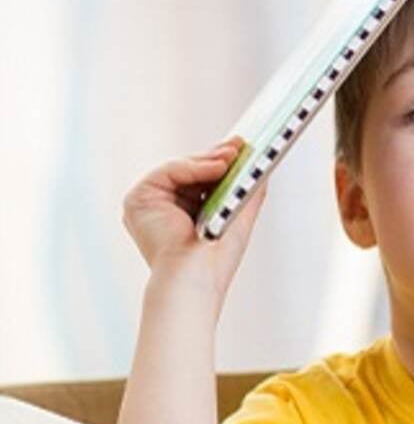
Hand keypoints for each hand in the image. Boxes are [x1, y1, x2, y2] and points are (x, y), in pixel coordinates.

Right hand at [122, 137, 266, 297]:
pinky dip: (195, 166)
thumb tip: (264, 167)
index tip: (243, 147)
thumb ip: (249, 192)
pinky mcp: (139, 198)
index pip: (201, 180)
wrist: (194, 279)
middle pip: (191, 171)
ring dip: (210, 159)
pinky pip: (170, 171)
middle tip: (241, 144)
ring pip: (182, 167)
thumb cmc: (215, 261)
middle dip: (218, 156)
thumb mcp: (238, 217)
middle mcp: (160, 206)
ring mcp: (148, 202)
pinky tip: (219, 166)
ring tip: (235, 155)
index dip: (220, 163)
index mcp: (180, 213)